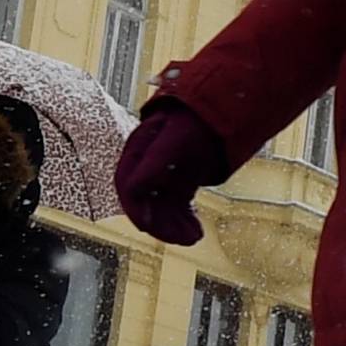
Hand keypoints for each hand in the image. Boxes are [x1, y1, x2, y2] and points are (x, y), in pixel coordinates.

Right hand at [115, 101, 230, 245]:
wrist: (218, 106)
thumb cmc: (195, 119)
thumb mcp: (175, 137)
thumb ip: (154, 160)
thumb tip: (133, 188)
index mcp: (139, 153)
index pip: (128, 186)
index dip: (134, 208)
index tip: (145, 225)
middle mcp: (148, 167)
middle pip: (145, 203)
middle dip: (161, 224)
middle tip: (183, 239)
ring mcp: (164, 176)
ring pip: (161, 209)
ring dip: (173, 227)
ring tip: (194, 237)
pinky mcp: (179, 183)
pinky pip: (176, 208)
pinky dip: (183, 222)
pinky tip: (196, 232)